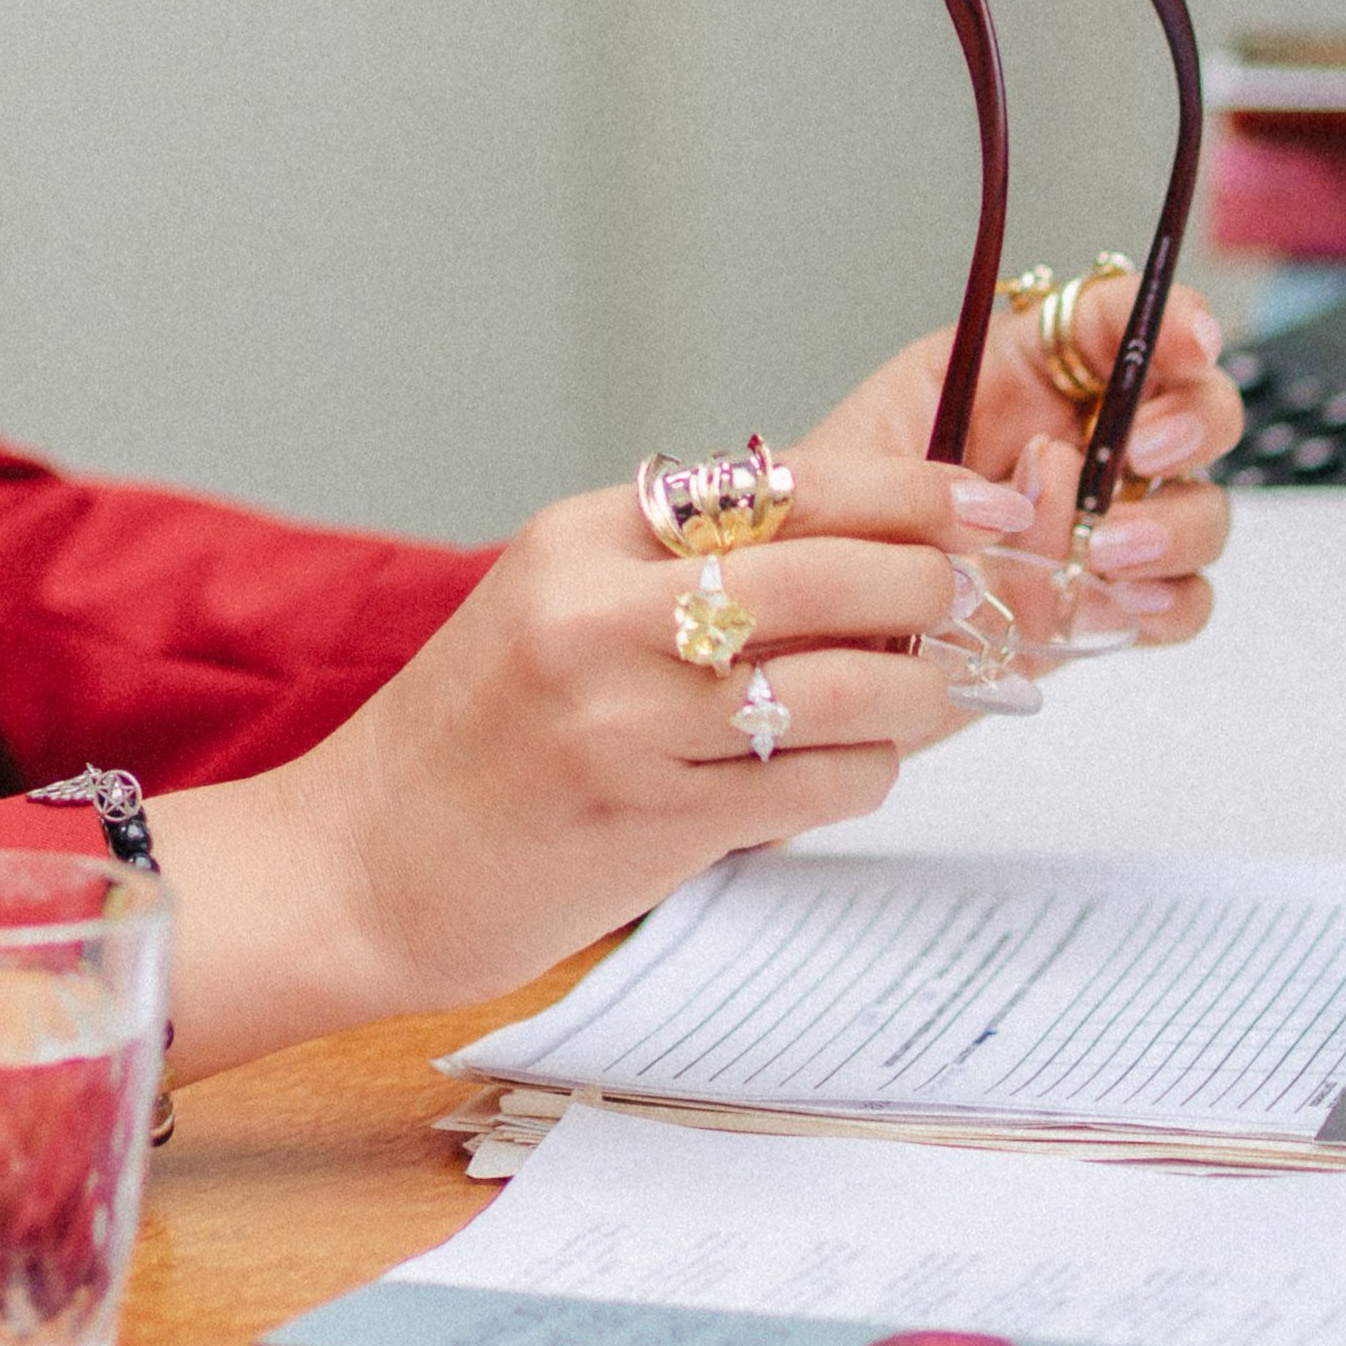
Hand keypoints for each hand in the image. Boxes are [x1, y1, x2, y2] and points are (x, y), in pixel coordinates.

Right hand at [144, 441, 1023, 1074]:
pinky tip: (851, 772)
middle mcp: (601, 614)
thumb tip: (864, 549)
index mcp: (581, 537)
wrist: (361, 864)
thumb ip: (682, 570)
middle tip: (975, 609)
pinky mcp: (655, 821)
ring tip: (928, 700)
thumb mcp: (554, 606)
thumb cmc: (472, 738)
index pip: (785, 482)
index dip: (910, 492)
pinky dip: (864, 775)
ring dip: (919, 696)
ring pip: (847, 689)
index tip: (983, 507)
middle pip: (834, 574)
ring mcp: (628, 721)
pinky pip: (816, 785)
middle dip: (934, 589)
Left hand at [802, 270, 1245, 652]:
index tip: (1188, 341)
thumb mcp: (860, 456)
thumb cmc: (827, 525)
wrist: (810, 627)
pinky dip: (1164, 606)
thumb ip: (954, 458)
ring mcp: (1104, 521)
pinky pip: (1178, 602)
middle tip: (1143, 453)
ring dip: (1173, 526)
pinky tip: (1115, 607)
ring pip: (1199, 509)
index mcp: (1019, 372)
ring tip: (1102, 551)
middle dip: (1190, 423)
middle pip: (1196, 406)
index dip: (1169, 317)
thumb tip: (1048, 472)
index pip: (1117, 319)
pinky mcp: (1107, 603)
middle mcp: (1081, 437)